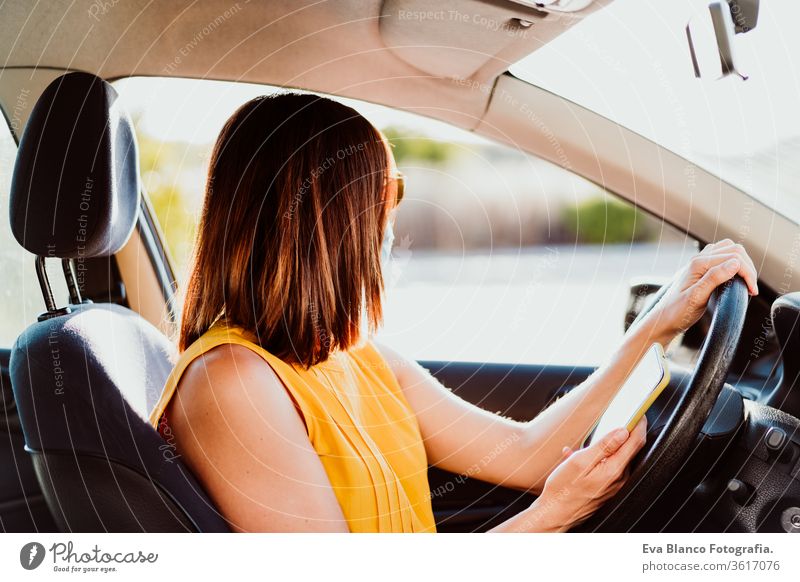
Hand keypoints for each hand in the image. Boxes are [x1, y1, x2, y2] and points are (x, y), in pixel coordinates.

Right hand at [531, 417, 647, 531]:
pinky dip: (597, 459)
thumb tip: (623, 432)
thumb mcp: (579, 462)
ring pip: (618, 458)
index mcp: (614, 470)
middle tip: (617, 417)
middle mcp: (619, 479)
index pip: (635, 442)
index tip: (639, 411)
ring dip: (607, 446)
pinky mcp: (607, 489)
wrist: (555, 514)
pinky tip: (577, 457)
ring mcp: (614, 485)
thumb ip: (604, 446)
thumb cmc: (563, 489)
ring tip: (587, 442)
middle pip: (630, 450)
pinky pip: (608, 468)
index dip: (639, 424)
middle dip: (625, 433)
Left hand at [643, 239, 757, 341]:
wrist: (665, 318)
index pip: (733, 257)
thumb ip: (714, 278)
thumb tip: (735, 263)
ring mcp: (701, 261)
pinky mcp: (703, 267)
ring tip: (746, 283)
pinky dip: (735, 264)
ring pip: (730, 250)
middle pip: (734, 250)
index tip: (752, 291)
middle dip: (748, 268)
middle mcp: (699, 258)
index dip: (747, 273)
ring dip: (743, 264)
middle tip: (751, 288)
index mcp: (698, 263)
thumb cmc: (678, 311)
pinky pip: (724, 256)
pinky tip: (737, 278)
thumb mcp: (696, 297)